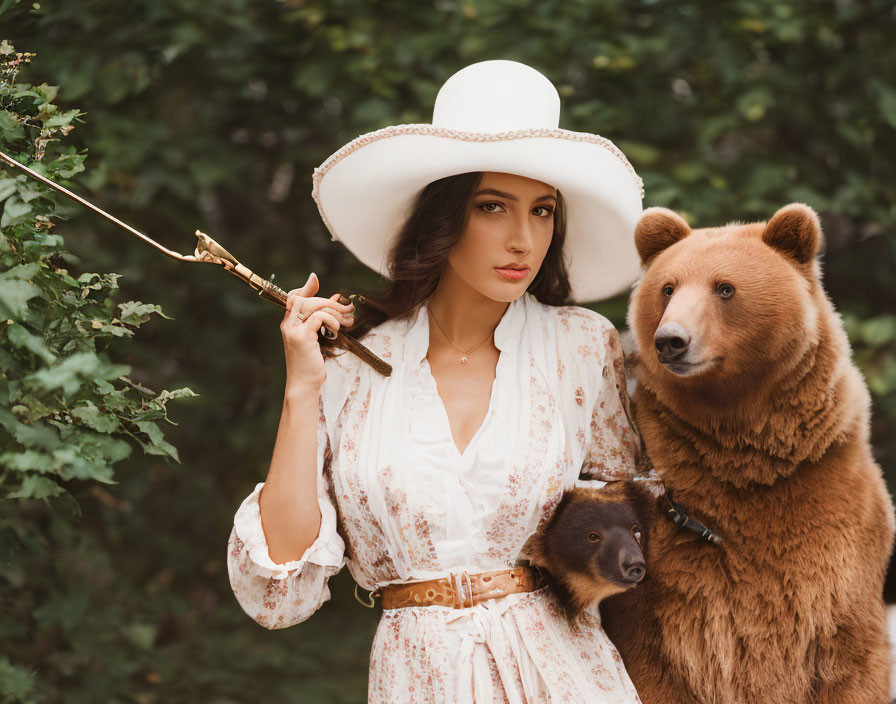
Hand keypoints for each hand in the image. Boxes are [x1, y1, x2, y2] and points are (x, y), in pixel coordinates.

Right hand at [280, 272, 354, 390]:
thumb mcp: (317, 337)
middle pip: (305, 298)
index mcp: (289, 323)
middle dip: (329, 301)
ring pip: (312, 305)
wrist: (304, 384)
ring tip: (346, 321)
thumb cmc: (310, 363)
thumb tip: (337, 298)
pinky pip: (319, 317)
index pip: (294, 297)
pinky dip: (331, 320)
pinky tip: (336, 330)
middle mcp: (288, 325)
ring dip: (333, 310)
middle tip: (347, 309)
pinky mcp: (302, 337)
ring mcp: (293, 330)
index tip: (316, 282)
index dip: (306, 288)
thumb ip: (323, 318)